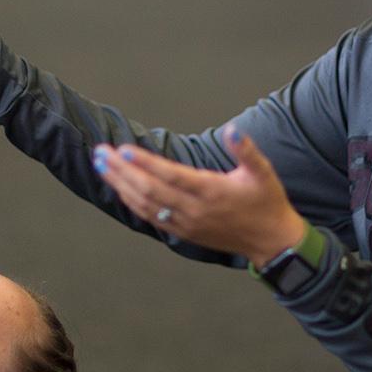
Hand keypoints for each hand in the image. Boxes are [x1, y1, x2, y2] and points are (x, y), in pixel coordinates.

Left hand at [91, 126, 306, 265]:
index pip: (170, 175)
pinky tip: (119, 188)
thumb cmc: (266, 201)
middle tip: (100, 153)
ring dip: (120, 185)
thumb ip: (246, 150)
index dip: (144, 163)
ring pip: (145, 205)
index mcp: (211, 191)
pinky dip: (132, 202)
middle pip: (149, 189)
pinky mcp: (183, 232)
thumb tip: (233, 130)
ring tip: (101, 166)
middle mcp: (194, 209)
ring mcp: (186, 223)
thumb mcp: (263, 172)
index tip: (122, 150)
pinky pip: (151, 217)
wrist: (271, 241)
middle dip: (121, 171)